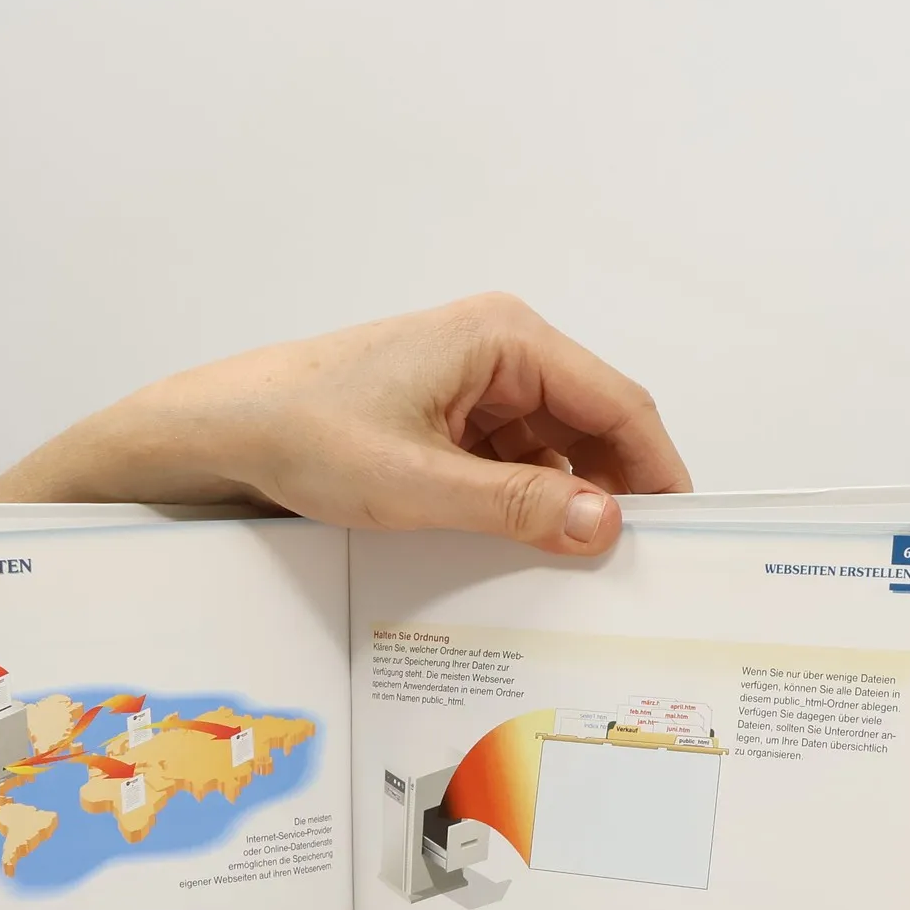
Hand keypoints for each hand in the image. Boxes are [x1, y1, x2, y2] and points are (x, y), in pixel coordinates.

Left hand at [0, 294, 689, 554]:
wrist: (223, 431)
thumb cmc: (306, 434)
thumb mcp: (420, 484)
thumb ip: (520, 506)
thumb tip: (608, 526)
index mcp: (505, 339)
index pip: (618, 403)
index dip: (658, 470)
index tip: (686, 533)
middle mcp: (499, 350)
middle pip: (593, 425)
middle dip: (614, 492)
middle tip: (636, 568)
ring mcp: (473, 382)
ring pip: (555, 449)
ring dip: (566, 503)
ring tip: (580, 571)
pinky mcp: (448, 414)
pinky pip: (513, 460)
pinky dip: (525, 502)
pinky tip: (524, 550)